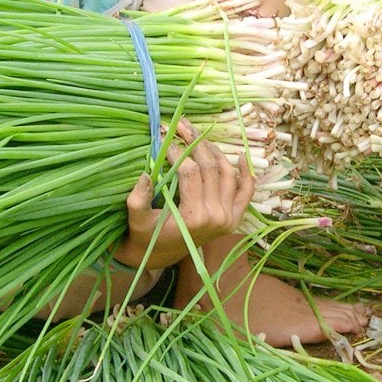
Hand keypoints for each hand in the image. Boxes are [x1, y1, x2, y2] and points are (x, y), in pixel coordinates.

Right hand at [117, 118, 254, 269]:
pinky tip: (240, 156)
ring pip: (227, 172)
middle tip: (180, 125)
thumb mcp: (136, 220)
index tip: (164, 137)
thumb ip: (137, 200)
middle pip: (210, 167)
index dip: (176, 150)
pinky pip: (245, 191)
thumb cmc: (145, 236)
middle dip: (194, 142)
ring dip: (214, 150)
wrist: (160, 256)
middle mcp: (217, 217)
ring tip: (198, 135)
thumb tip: (145, 174)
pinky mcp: (234, 218)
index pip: (189, 172)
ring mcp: (229, 217)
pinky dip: (246, 173)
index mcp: (194, 217)